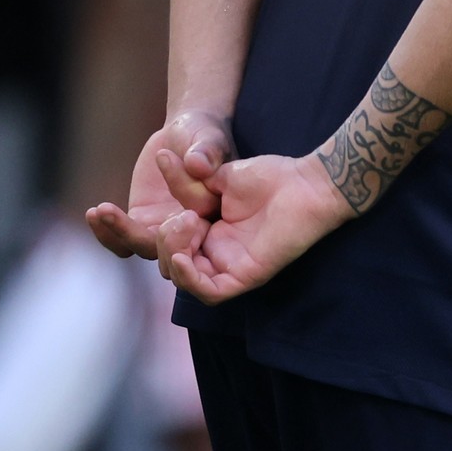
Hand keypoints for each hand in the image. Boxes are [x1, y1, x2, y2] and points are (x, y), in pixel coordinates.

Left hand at [85, 110, 233, 263]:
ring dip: (121, 234)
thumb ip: (207, 151)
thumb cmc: (203, 133)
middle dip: (145, 238)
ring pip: (144, 248)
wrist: (184, 132)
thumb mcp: (208, 138)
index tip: (168, 188)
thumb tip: (198, 164)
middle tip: (119, 215)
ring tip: (101, 211)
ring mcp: (165, 228)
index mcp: (217, 215)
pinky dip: (107, 234)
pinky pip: (123, 240)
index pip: (201, 226)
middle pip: (171, 250)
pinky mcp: (143, 220)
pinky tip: (94, 213)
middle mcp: (194, 229)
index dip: (184, 216)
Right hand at [159, 151, 355, 304]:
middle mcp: (216, 252)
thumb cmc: (270, 177)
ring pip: (185, 279)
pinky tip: (183, 257)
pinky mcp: (247, 276)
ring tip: (188, 224)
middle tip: (184, 215)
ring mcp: (231, 266)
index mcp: (207, 231)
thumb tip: (163, 157)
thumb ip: (187, 180)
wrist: (305, 182)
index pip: (164, 245)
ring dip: (173, 253)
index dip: (146, 231)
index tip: (146, 208)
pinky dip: (190, 279)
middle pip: (169, 263)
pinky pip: (210, 293)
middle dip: (162, 240)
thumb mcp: (217, 176)